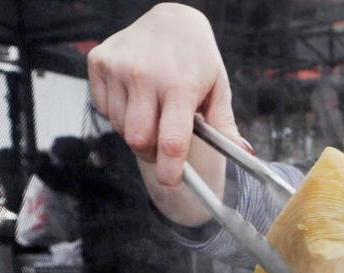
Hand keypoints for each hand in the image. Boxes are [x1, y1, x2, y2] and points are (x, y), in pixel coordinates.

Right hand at [87, 3, 246, 221]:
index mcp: (179, 85)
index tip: (172, 181)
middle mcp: (145, 76)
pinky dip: (118, 112)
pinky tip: (134, 96)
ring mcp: (118, 68)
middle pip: (139, 141)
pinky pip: (104, 108)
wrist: (171, 20)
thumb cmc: (197, 59)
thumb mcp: (218, 87)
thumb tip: (243, 154)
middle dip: (151, 152)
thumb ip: (225, 124)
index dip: (169, 169)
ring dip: (135, 131)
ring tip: (151, 110)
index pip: (171, 140)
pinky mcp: (99, 62)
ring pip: (120, 127)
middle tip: (162, 144)